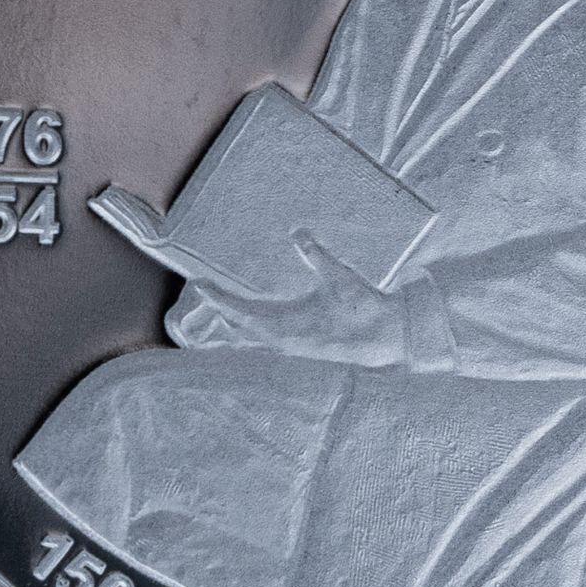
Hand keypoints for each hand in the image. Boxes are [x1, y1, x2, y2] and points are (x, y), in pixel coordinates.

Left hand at [164, 230, 404, 367]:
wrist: (386, 337)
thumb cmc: (363, 307)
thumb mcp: (339, 276)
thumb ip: (316, 254)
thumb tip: (297, 232)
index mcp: (285, 323)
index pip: (240, 309)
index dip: (217, 296)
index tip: (199, 283)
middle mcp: (281, 341)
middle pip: (237, 329)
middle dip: (218, 313)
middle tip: (201, 297)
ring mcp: (290, 351)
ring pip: (249, 344)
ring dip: (231, 332)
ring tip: (215, 323)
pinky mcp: (301, 354)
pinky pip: (265, 351)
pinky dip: (250, 342)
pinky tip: (251, 340)